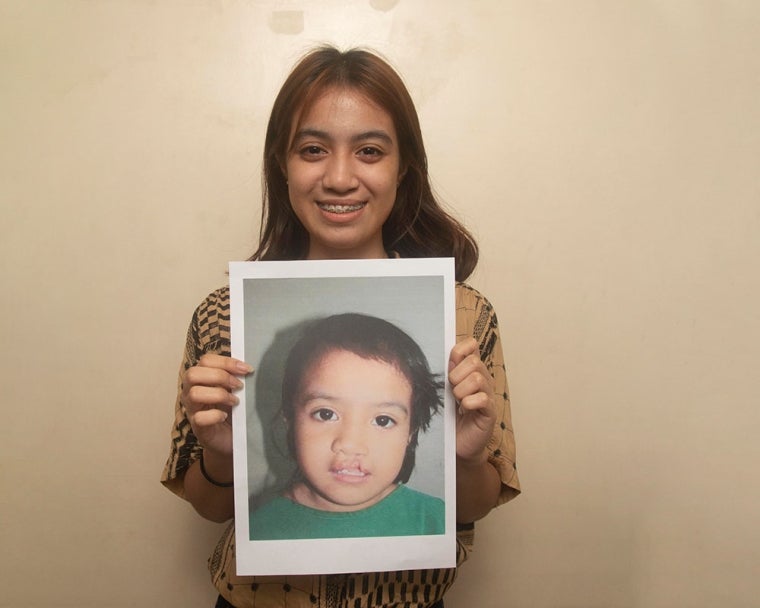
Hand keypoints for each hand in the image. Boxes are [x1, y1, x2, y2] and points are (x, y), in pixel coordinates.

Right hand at [181, 354, 252, 455]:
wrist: (232, 438)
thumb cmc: (233, 410)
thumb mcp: (235, 390)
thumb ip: (236, 376)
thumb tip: (248, 366)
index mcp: (201, 378)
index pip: (206, 360)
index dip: (226, 362)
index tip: (247, 369)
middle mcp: (191, 391)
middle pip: (193, 373)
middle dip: (220, 376)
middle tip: (239, 386)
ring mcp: (192, 409)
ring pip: (194, 393)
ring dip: (219, 395)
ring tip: (235, 401)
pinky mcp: (197, 427)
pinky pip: (200, 417)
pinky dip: (216, 415)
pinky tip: (225, 416)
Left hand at [448, 337, 495, 462]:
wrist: (455, 444)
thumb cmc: (449, 416)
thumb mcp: (444, 390)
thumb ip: (447, 372)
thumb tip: (447, 356)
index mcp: (471, 370)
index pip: (471, 345)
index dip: (459, 352)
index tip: (449, 367)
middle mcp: (483, 379)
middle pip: (474, 362)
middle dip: (456, 375)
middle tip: (451, 390)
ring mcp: (488, 395)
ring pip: (478, 378)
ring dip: (461, 390)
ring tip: (457, 401)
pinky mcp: (490, 412)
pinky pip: (483, 398)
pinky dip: (469, 403)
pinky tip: (464, 410)